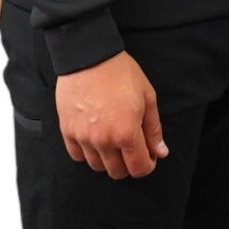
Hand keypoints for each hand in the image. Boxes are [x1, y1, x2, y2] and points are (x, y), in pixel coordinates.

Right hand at [54, 50, 168, 178]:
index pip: (139, 169)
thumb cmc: (121, 74)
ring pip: (97, 166)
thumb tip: (161, 152)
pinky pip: (77, 155)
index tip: (149, 156)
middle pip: (117, 172)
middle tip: (131, 147)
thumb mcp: (147, 98)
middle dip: (129, 164)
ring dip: (108, 159)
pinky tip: (94, 138)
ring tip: (112, 140)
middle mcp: (104, 140)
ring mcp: (83, 137)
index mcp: (127, 133)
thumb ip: (153, 130)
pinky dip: (87, 152)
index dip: (148, 165)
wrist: (89, 56)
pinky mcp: (67, 130)